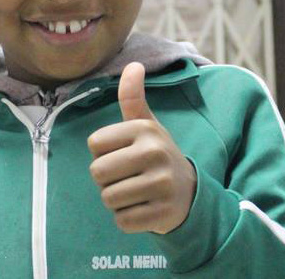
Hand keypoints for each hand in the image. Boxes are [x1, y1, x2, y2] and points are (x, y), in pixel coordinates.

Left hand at [87, 62, 196, 234]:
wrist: (190, 193)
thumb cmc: (156, 154)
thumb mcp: (146, 125)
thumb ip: (132, 98)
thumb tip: (133, 65)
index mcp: (145, 129)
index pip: (94, 144)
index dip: (103, 152)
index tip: (123, 154)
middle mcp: (155, 153)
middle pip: (98, 172)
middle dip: (107, 179)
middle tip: (128, 176)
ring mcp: (161, 184)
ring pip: (108, 198)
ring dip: (116, 200)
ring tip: (136, 191)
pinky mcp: (162, 213)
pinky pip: (122, 221)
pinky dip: (127, 219)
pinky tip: (143, 208)